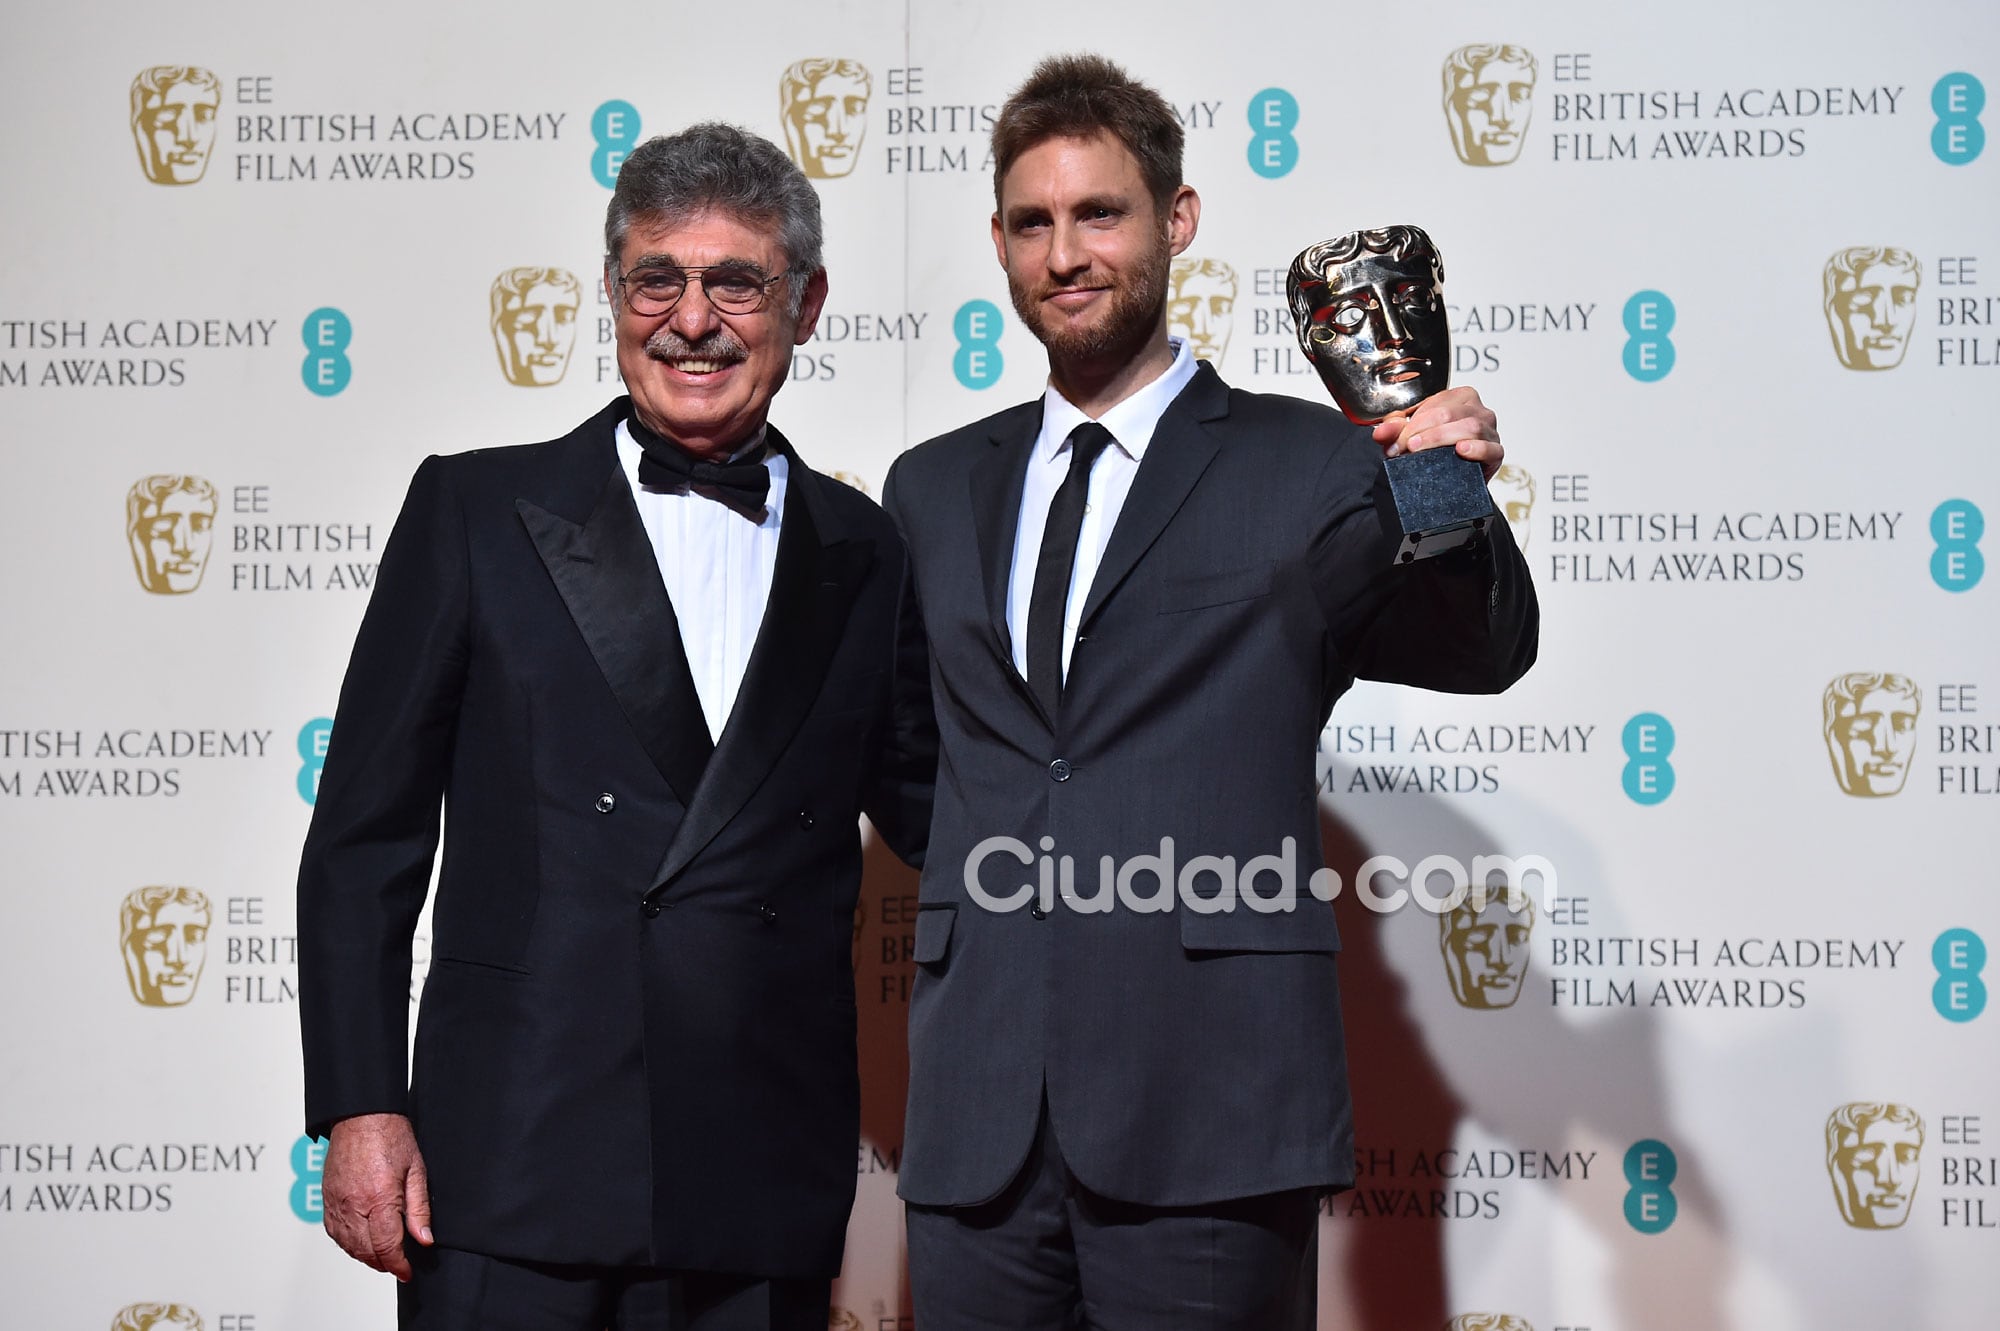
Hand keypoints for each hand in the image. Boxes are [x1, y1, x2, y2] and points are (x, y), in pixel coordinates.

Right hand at [322, 1112, 433, 1280]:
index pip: (387, 1246)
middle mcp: (354, 1205)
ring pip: (348, 1246)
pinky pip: (335, 1234)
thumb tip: (424, 1239)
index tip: (407, 1272)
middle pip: (366, 1252)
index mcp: (379, 1198)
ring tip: (383, 1257)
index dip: (398, 1265)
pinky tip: (361, 1242)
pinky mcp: (326, 1200)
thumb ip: (419, 1209)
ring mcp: (337, 1204)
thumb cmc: (390, 1137)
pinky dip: (348, 1245)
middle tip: (398, 1265)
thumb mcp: (416, 1171)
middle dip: (384, 1264)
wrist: (362, 1117)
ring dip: (366, 1257)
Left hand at [1370, 386, 1503, 479]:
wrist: (1454, 479)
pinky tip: (1461, 450)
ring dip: (1440, 438)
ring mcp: (1490, 431)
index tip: (1394, 442)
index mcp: (1460, 398)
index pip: (1435, 403)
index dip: (1411, 423)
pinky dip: (1476, 448)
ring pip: (1469, 426)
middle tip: (1404, 448)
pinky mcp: (1496, 453)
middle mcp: (1478, 410)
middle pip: (1449, 414)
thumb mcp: (1411, 437)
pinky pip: (1491, 448)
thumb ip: (1394, 430)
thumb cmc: (1435, 451)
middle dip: (1421, 431)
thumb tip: (1380, 432)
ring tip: (1420, 450)